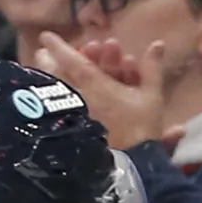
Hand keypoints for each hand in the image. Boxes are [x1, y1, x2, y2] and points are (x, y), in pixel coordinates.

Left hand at [33, 30, 167, 149]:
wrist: (133, 166)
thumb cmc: (141, 128)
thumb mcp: (151, 97)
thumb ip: (152, 69)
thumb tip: (157, 43)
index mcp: (95, 85)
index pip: (72, 60)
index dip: (59, 46)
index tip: (45, 36)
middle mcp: (79, 97)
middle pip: (59, 75)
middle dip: (54, 61)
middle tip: (44, 52)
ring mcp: (75, 115)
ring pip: (58, 91)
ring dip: (55, 76)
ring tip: (48, 68)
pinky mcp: (74, 131)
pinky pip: (63, 109)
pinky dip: (59, 98)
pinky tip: (57, 96)